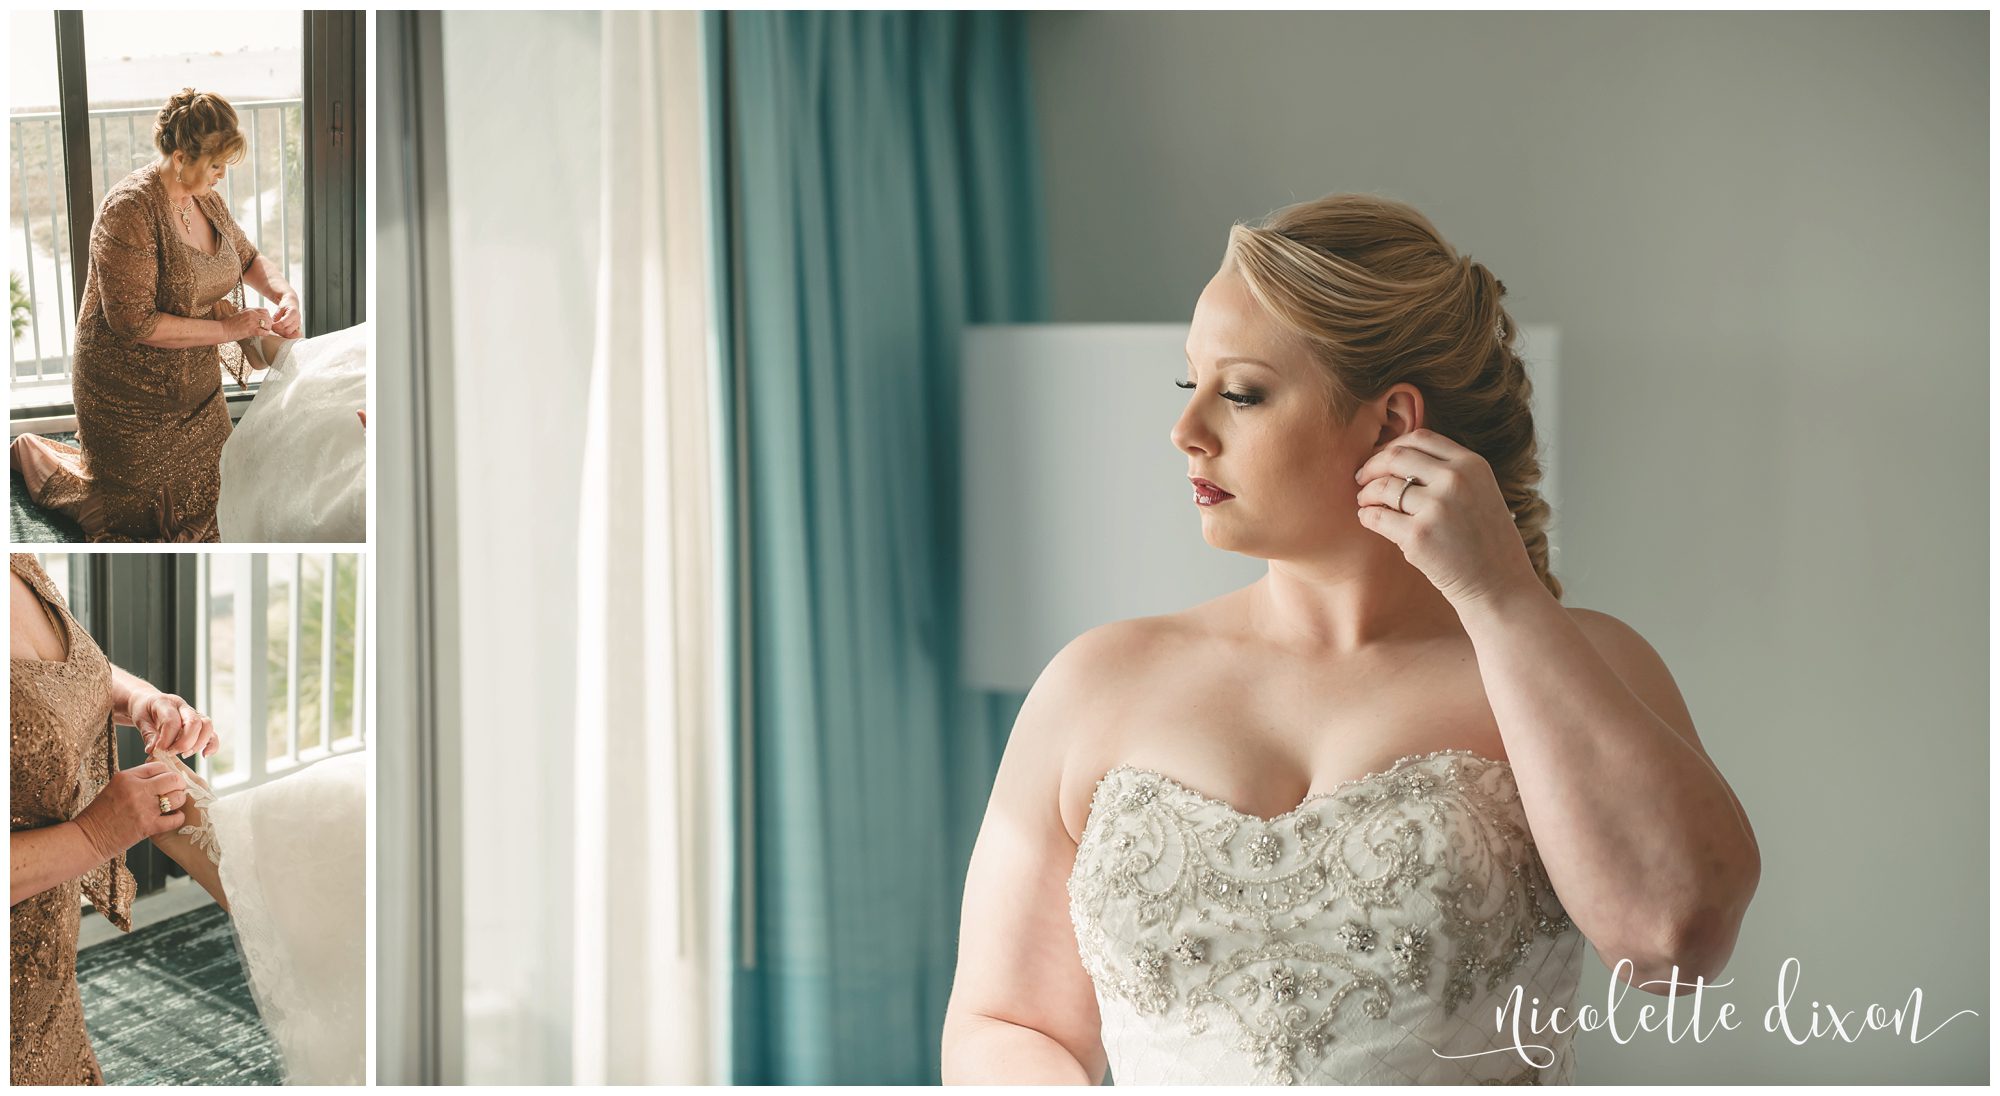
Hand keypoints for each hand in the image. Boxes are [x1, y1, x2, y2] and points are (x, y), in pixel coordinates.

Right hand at [72, 761, 188, 858]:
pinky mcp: (148, 826)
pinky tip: (172, 818)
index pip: (159, 766)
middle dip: (178, 785)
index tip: (167, 781)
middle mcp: (136, 789)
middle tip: (175, 791)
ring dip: (179, 801)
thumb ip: (135, 780)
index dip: (167, 773)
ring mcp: (143, 808)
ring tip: (174, 805)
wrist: (86, 838)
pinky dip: (178, 818)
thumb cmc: (100, 814)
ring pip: (177, 797)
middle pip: (173, 779)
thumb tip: (160, 775)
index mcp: (126, 777)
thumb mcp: (114, 788)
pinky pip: (176, 819)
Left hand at [133, 691, 218, 757]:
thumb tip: (152, 750)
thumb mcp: (140, 720)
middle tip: (170, 753)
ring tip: (184, 754)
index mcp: (166, 703)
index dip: (166, 739)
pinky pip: (212, 733)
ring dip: (198, 744)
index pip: (172, 721)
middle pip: (194, 722)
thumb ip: (147, 735)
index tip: (158, 751)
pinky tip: (204, 755)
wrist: (149, 702)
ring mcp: (194, 714)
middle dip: (184, 743)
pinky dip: (212, 745)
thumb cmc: (144, 710)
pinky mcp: (200, 724)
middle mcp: (183, 707)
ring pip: (206, 726)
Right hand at [221, 305, 273, 341]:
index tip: (265, 320)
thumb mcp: (240, 314)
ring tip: (264, 331)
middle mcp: (252, 314)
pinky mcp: (252, 330)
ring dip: (267, 328)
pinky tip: (261, 335)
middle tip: (266, 327)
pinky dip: (265, 334)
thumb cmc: (230, 324)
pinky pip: (264, 332)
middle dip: (269, 322)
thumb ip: (249, 314)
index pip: (265, 310)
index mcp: (249, 310)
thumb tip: (256, 317)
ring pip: (268, 324)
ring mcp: (252, 322)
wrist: (223, 329)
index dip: (267, 316)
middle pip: (268, 317)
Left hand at [270, 293, 302, 338]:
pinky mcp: (298, 329)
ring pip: (290, 335)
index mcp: (293, 313)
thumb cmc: (286, 305)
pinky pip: (294, 336)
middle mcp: (297, 321)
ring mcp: (298, 326)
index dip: (275, 326)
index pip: (283, 324)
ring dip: (282, 334)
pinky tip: (282, 332)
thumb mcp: (280, 308)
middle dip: (278, 330)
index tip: (271, 324)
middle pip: (287, 331)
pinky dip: (287, 335)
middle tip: (274, 327)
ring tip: (278, 329)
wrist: (293, 303)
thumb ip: (277, 316)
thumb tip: (273, 325)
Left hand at [1353, 427, 1543, 610]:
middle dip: (1372, 466)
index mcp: (1472, 465)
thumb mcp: (1479, 492)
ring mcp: (1437, 507)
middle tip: (1361, 479)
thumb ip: (1449, 472)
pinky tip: (1369, 520)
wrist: (1500, 586)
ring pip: (1382, 487)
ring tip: (1365, 502)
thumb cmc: (1485, 542)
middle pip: (1395, 457)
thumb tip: (1396, 456)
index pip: (1420, 438)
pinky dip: (1366, 516)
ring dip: (1366, 494)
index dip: (1392, 447)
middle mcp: (1455, 480)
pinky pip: (1377, 517)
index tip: (1381, 460)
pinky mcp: (1418, 536)